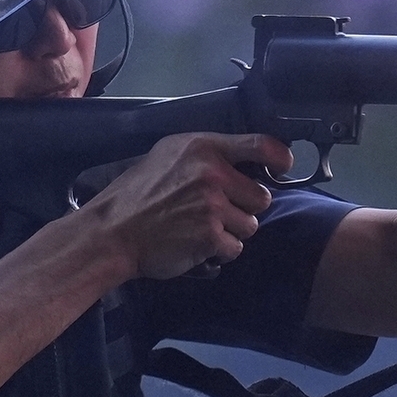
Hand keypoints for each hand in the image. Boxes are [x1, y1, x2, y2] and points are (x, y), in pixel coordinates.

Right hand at [82, 132, 292, 279]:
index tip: (284, 167)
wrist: (113, 230)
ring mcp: (213, 205)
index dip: (280, 158)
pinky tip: (197, 243)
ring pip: (250, 224)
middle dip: (244, 208)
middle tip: (216, 211)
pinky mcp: (211, 235)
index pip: (260, 145)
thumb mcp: (169, 155)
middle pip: (261, 196)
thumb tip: (244, 160)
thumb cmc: (138, 193)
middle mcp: (213, 173)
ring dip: (233, 231)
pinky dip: (220, 250)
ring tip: (202, 227)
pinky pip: (235, 247)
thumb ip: (207, 154)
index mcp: (203, 148)